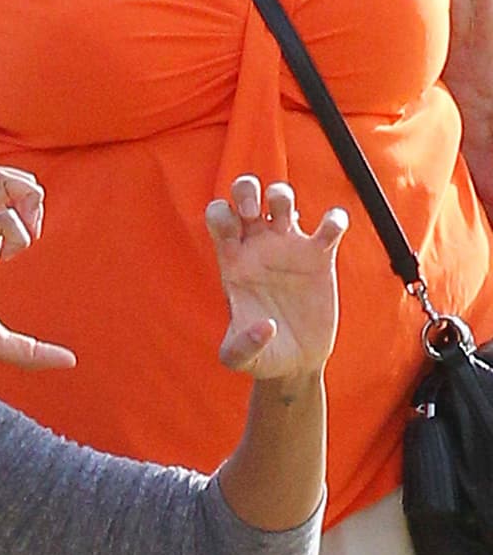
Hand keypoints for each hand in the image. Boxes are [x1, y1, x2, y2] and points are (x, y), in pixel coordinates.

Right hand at [0, 166, 77, 371]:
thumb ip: (31, 351)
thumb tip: (69, 362)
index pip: (6, 192)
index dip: (30, 208)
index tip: (27, 245)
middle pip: (1, 172)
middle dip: (29, 191)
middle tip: (32, 229)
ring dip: (21, 194)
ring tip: (24, 231)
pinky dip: (15, 229)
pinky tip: (12, 255)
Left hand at [207, 176, 348, 381]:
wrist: (294, 364)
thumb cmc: (261, 358)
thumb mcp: (239, 360)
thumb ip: (240, 348)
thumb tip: (265, 326)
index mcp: (233, 262)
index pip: (219, 216)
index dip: (222, 213)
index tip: (234, 235)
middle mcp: (258, 247)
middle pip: (246, 192)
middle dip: (248, 189)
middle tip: (256, 214)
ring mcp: (289, 248)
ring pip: (282, 195)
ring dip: (283, 194)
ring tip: (289, 223)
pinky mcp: (320, 258)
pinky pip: (330, 223)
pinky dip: (334, 218)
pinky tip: (329, 235)